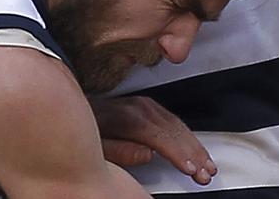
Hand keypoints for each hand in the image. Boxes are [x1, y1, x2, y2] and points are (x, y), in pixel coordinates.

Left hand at [90, 96, 216, 184]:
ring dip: (195, 146)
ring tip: (208, 166)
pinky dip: (188, 136)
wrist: (70, 108)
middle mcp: (138, 107)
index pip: (159, 135)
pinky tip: (196, 149)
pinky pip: (173, 120)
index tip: (190, 169)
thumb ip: (120, 151)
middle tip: (206, 173)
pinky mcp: (147, 106)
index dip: (177, 153)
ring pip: (177, 124)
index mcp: (125, 116)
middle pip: (173, 130)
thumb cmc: (82, 131)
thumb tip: (148, 155)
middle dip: (193, 153)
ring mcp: (144, 104)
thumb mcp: (94, 145)